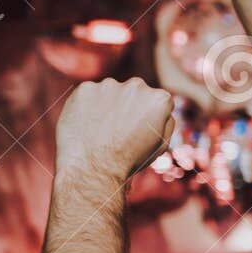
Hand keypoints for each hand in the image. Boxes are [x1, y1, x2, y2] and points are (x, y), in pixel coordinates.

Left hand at [55, 79, 175, 186]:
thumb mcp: (161, 144)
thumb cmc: (130, 159)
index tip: (139, 129)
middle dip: (129, 105)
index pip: (158, 101)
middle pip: (135, 92)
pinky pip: (88, 94)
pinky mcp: (85, 89)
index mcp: (160, 99)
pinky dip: (87, 106)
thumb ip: (165, 121)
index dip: (149, 116)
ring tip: (101, 129)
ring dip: (108, 104)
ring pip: (111, 92)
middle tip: (119, 129)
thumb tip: (163, 109)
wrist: (94, 167)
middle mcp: (136, 86)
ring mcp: (109, 85)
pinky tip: (87, 125)